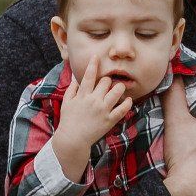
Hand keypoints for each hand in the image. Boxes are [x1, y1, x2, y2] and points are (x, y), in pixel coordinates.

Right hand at [53, 53, 136, 172]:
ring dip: (120, 88)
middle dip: (107, 80)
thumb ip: (72, 89)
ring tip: (119, 89)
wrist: (73, 139)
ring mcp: (102, 110)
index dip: (93, 64)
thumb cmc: (68, 120)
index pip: (88, 76)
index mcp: (82, 95)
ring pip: (117, 91)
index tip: (96, 56)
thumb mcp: (67, 102)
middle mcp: (93, 100)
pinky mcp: (109, 120)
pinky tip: (128, 100)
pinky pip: (122, 109)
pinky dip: (127, 103)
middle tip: (107, 84)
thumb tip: (75, 77)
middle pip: (106, 81)